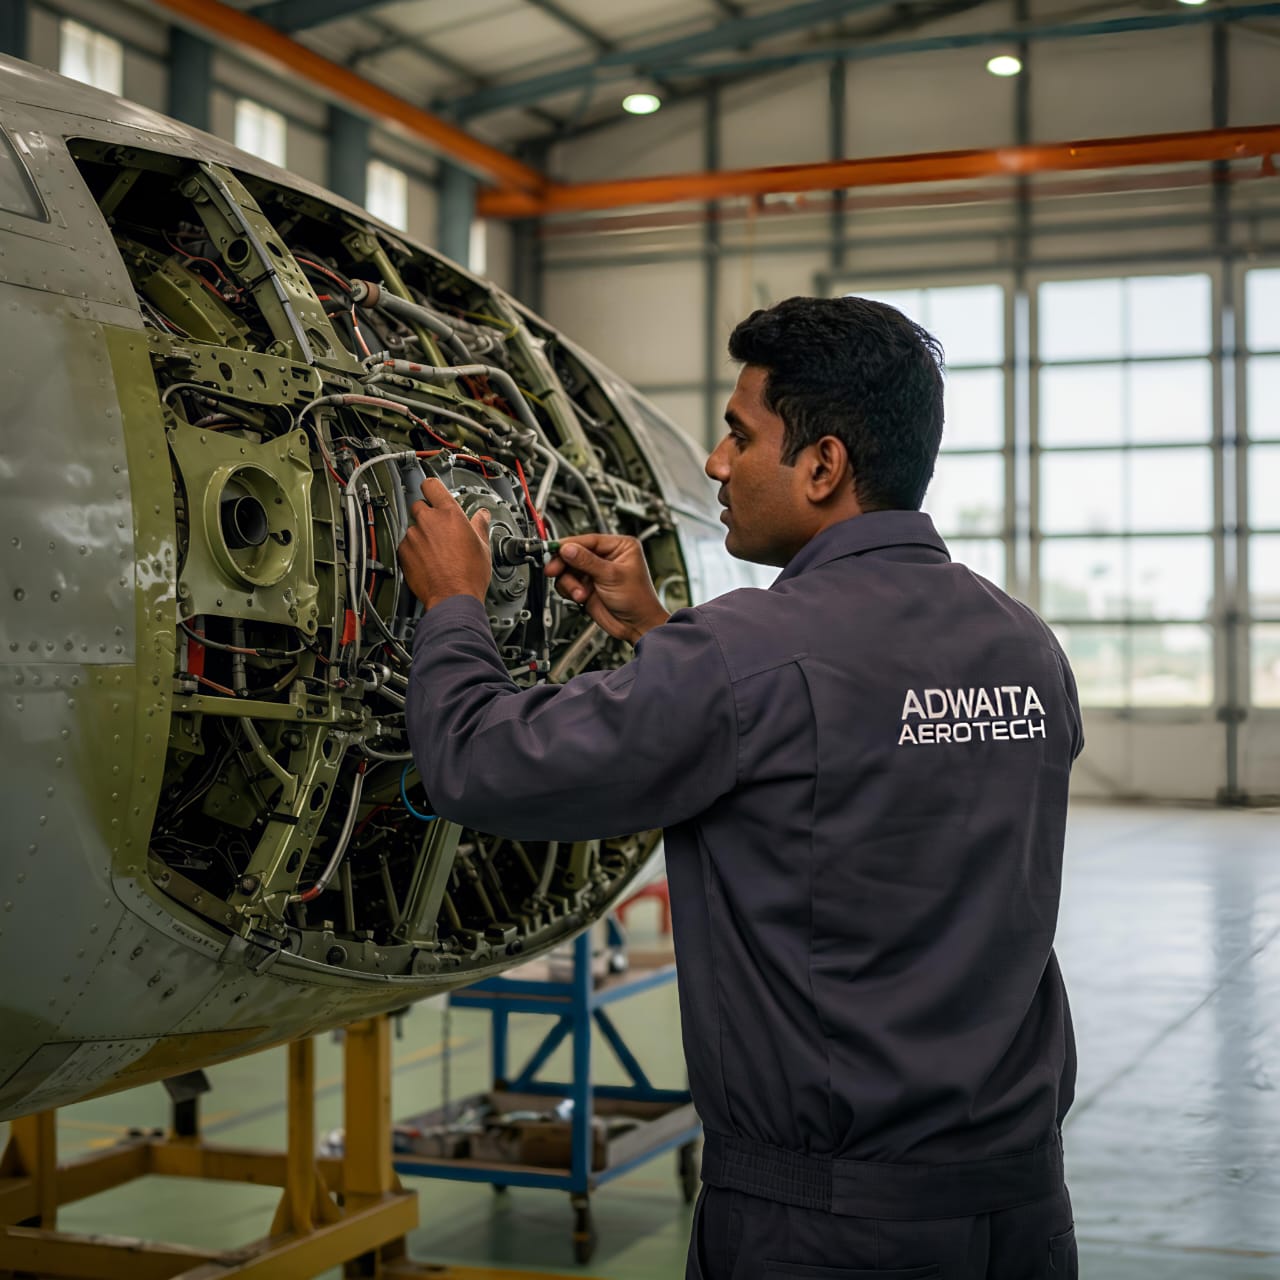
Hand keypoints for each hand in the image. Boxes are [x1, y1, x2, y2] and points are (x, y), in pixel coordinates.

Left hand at [397, 477, 491, 609]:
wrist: (453, 598)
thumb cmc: (469, 574)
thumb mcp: (483, 546)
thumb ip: (479, 525)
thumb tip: (482, 516)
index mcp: (450, 514)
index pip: (431, 485)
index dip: (432, 488)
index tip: (432, 492)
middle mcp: (428, 521)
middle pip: (419, 505)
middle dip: (427, 515)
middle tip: (439, 530)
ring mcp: (413, 536)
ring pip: (413, 527)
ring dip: (421, 535)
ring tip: (435, 552)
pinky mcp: (403, 552)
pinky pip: (406, 545)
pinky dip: (413, 550)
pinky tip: (427, 562)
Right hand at [544, 534, 669, 644]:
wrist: (636, 626)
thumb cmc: (637, 599)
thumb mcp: (611, 576)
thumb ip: (586, 561)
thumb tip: (567, 548)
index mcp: (619, 547)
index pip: (588, 540)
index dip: (569, 545)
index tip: (554, 549)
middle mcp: (605, 557)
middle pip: (574, 553)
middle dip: (565, 565)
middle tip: (555, 570)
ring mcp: (594, 572)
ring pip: (568, 570)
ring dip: (570, 583)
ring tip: (580, 593)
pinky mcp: (586, 586)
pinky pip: (567, 583)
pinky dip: (570, 591)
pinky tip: (581, 596)